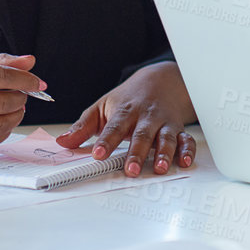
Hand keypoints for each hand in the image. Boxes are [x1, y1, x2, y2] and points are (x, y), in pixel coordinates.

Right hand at [0, 54, 45, 150]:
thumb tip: (29, 61)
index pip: (2, 77)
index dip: (26, 80)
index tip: (38, 83)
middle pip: (4, 102)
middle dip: (21, 99)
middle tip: (22, 95)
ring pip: (0, 124)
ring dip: (15, 116)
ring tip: (13, 109)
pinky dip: (3, 132)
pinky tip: (1, 123)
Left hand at [56, 62, 196, 176]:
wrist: (161, 80)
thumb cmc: (129, 98)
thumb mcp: (102, 107)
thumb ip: (83, 127)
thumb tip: (63, 142)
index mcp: (125, 112)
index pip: (113, 127)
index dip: (106, 141)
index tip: (98, 154)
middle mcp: (145, 117)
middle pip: (141, 135)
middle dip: (136, 153)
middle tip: (130, 170)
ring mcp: (163, 123)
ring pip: (165, 137)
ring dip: (163, 153)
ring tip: (159, 168)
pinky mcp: (177, 129)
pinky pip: (185, 139)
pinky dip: (187, 150)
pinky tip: (184, 161)